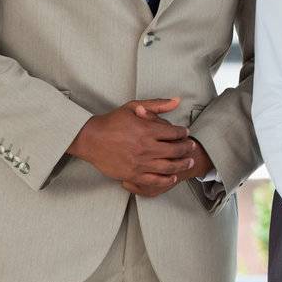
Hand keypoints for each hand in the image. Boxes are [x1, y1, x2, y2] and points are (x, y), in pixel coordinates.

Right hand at [68, 98, 196, 195]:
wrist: (89, 139)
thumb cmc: (111, 121)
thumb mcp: (133, 106)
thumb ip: (157, 104)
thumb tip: (178, 101)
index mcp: (147, 130)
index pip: (174, 133)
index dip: (183, 133)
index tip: (186, 133)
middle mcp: (145, 148)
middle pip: (176, 150)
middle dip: (187, 148)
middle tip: (192, 147)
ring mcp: (139, 163)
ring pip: (169, 167)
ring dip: (182, 164)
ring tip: (189, 162)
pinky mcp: (132, 174)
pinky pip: (154, 180)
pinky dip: (167, 179)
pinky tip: (173, 177)